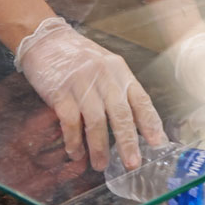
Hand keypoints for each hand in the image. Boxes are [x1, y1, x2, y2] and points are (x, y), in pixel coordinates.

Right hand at [14, 17, 166, 170]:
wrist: (47, 40)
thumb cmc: (79, 57)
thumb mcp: (106, 67)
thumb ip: (118, 90)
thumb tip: (132, 124)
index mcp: (120, 72)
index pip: (140, 99)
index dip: (150, 122)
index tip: (158, 142)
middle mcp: (105, 76)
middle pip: (120, 114)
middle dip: (128, 142)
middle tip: (132, 163)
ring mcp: (82, 83)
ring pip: (96, 121)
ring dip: (99, 147)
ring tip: (100, 164)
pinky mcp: (60, 91)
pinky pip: (71, 121)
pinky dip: (74, 140)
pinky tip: (76, 152)